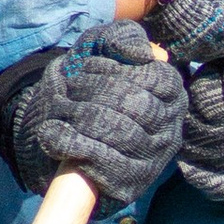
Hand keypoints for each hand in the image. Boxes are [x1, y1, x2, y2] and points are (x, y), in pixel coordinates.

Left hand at [9, 19, 185, 205]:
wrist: (59, 132)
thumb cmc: (84, 86)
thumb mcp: (98, 51)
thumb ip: (121, 38)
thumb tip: (150, 53)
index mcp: (171, 95)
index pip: (154, 77)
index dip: (113, 70)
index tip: (84, 68)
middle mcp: (169, 129)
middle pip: (136, 105)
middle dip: (94, 92)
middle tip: (68, 89)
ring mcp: (153, 160)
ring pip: (119, 133)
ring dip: (80, 116)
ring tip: (59, 108)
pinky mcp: (130, 185)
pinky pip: (103, 163)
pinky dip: (71, 144)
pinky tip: (53, 134)